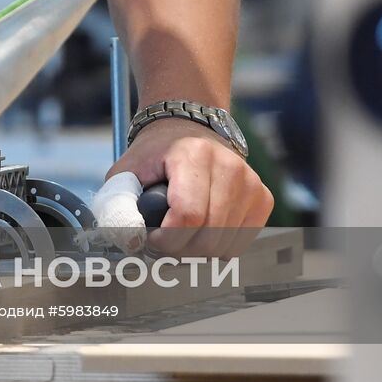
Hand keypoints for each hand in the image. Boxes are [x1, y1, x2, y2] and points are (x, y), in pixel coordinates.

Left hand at [106, 118, 272, 258]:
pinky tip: (203, 229)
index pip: (188, 216)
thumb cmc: (156, 155)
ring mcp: (250, 182)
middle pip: (209, 236)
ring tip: (181, 233)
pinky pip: (241, 242)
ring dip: (198, 250)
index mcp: (193, 155)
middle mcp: (228, 166)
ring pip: (225, 245)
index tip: (152, 238)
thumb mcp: (127, 172)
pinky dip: (219, 246)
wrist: (188, 131)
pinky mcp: (262, 197)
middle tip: (164, 240)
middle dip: (180, 250)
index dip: (166, 240)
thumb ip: (119, 205)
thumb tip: (130, 241)